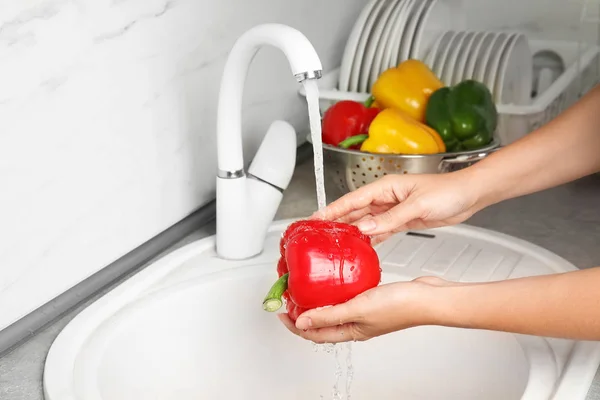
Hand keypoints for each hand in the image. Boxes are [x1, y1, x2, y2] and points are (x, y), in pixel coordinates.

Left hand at [278, 276, 460, 343]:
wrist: (427, 297)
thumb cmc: (401, 307)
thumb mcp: (357, 309)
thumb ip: (329, 314)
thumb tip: (301, 321)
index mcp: (351, 332)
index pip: (314, 333)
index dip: (294, 325)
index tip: (280, 312)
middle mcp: (355, 324)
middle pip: (321, 321)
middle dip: (302, 311)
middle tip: (289, 297)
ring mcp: (364, 311)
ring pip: (333, 307)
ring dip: (317, 298)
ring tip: (306, 285)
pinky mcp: (372, 298)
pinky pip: (347, 294)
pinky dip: (336, 287)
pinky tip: (335, 276)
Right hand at [312, 171, 483, 243]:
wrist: (469, 195)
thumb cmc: (448, 191)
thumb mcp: (417, 206)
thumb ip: (390, 219)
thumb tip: (366, 228)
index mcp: (385, 188)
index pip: (351, 200)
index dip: (332, 210)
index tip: (316, 219)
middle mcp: (386, 198)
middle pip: (354, 211)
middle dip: (336, 222)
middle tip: (319, 235)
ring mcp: (393, 210)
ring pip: (366, 222)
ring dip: (352, 232)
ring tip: (335, 244)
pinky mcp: (402, 220)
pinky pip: (380, 230)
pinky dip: (370, 239)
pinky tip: (362, 247)